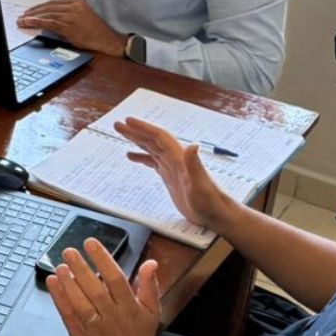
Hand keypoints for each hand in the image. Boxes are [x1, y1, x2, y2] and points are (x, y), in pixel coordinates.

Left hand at [18, 0, 125, 55]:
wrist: (107, 40)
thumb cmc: (95, 31)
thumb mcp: (82, 17)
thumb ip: (68, 14)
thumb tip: (49, 18)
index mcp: (78, 2)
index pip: (54, 3)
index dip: (40, 7)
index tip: (31, 10)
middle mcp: (74, 7)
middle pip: (49, 7)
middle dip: (34, 12)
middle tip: (22, 15)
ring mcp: (72, 16)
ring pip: (48, 14)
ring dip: (33, 17)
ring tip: (23, 20)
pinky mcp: (70, 26)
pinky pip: (50, 23)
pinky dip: (38, 22)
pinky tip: (30, 23)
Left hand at [45, 239, 162, 335]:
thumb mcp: (152, 311)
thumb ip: (149, 285)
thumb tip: (151, 263)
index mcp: (130, 307)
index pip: (116, 279)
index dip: (103, 260)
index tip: (92, 244)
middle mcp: (112, 317)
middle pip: (95, 290)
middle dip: (81, 268)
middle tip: (70, 251)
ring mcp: (95, 327)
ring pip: (80, 303)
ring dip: (68, 283)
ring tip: (60, 266)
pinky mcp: (80, 335)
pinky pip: (68, 315)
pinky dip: (59, 298)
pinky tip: (53, 283)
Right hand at [115, 116, 239, 232]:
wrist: (217, 214)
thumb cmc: (211, 200)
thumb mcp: (201, 183)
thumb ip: (194, 164)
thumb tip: (193, 145)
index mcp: (180, 157)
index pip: (159, 137)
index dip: (143, 128)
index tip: (128, 121)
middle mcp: (175, 159)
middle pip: (152, 140)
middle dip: (135, 132)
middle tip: (118, 125)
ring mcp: (173, 168)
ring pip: (151, 149)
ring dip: (137, 141)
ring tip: (122, 135)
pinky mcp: (171, 178)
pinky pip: (153, 163)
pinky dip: (142, 157)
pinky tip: (132, 156)